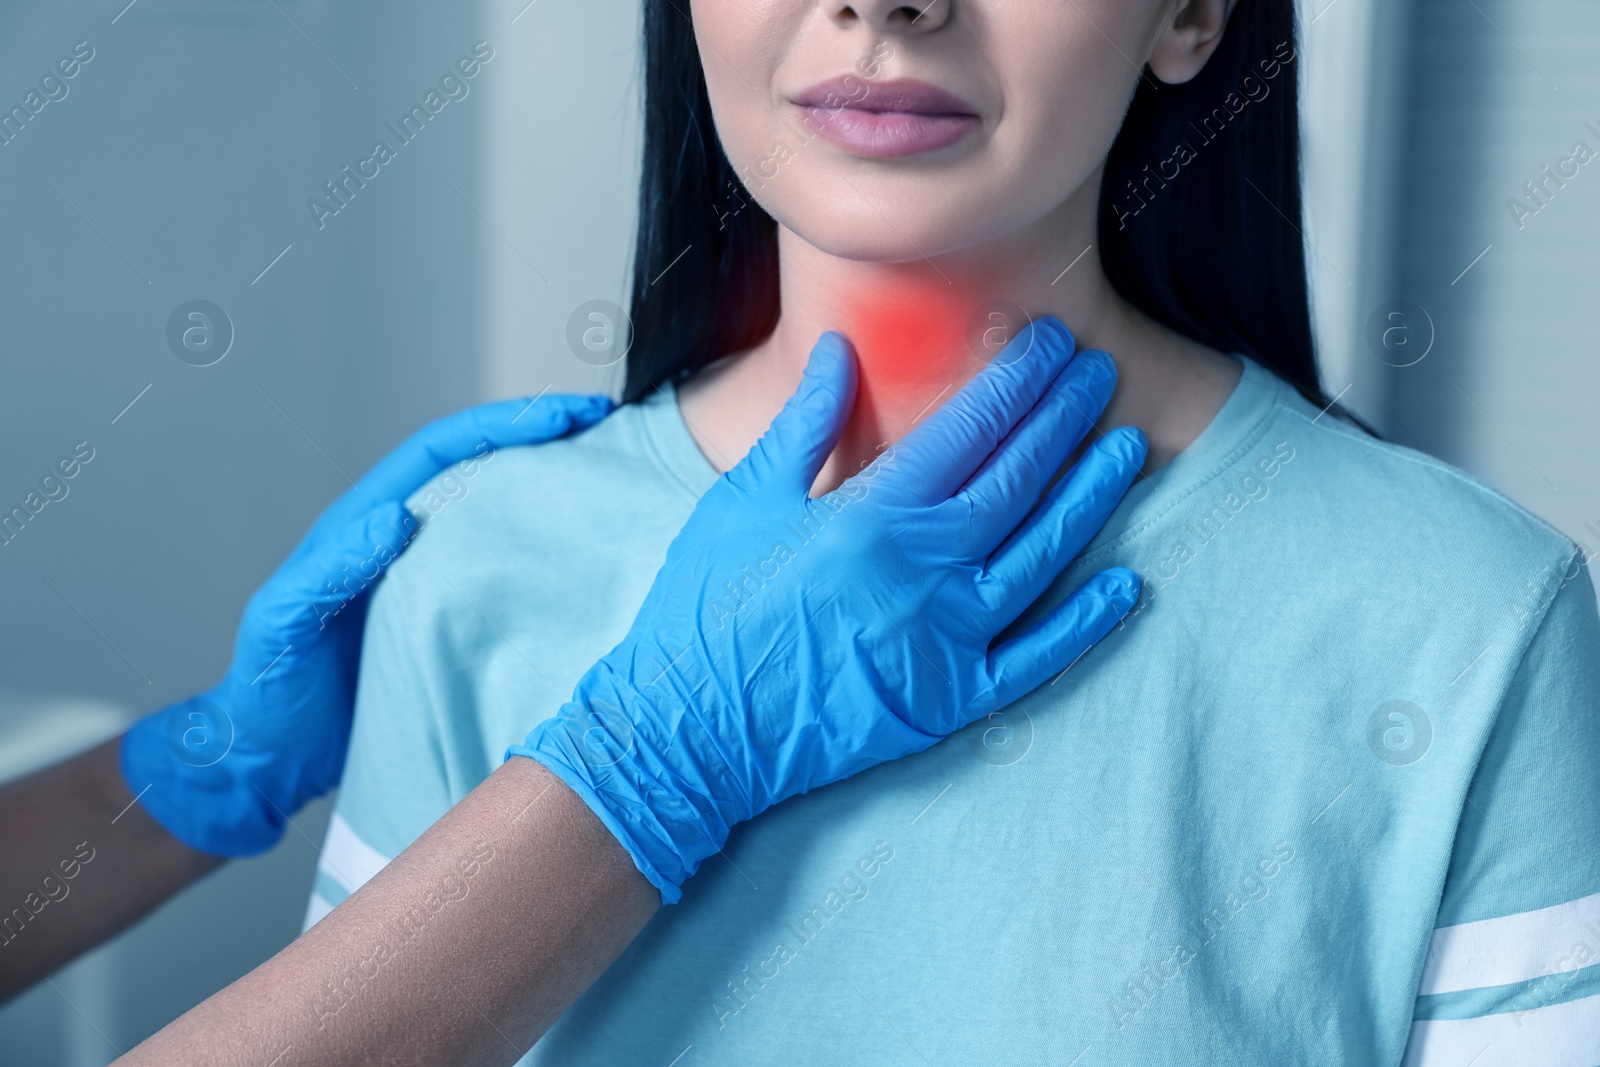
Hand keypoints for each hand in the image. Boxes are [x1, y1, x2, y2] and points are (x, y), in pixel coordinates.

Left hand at [122, 394, 614, 855]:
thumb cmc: (269, 695)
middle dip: (542, 440)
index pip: (444, 453)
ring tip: (609, 477)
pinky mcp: (448, 621)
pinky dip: (543, 554)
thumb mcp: (283, 629)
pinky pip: (501, 573)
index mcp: (364, 527)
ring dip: (549, 490)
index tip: (563, 416)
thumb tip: (393, 519)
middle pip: (482, 469)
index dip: (502, 426)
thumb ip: (326, 573)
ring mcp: (429, 579)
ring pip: (497, 516)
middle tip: (606, 428)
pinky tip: (582, 561)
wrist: (270, 761)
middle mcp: (403, 541)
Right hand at [512, 316, 1144, 902]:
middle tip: (1098, 373)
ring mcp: (945, 638)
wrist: (691, 726)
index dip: (1018, 380)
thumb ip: (805, 423)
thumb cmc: (706, 609)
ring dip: (1087, 496)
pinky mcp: (950, 700)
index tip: (1051, 343)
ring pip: (1040, 554)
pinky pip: (1035, 658)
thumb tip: (842, 352)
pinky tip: (1123, 585)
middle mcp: (924, 569)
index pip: (969, 429)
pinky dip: (1083, 623)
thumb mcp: (744, 498)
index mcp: (873, 513)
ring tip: (1125, 447)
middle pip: (1016, 478)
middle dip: (1063, 417)